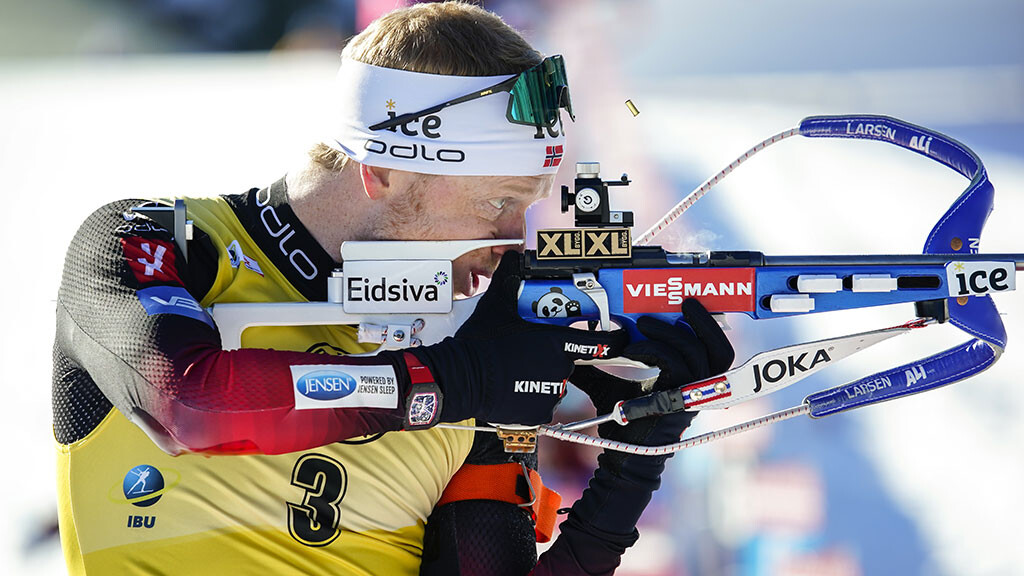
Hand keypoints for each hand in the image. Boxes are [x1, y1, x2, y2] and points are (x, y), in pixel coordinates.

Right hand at [411, 251, 627, 425]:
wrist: (462, 378)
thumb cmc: (481, 343)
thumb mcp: (496, 305)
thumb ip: (509, 278)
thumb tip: (511, 257)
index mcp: (557, 342)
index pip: (600, 342)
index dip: (614, 339)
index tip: (621, 337)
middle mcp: (560, 368)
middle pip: (568, 361)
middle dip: (553, 356)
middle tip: (529, 353)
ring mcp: (551, 392)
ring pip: (555, 383)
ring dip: (542, 377)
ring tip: (516, 372)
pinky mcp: (539, 412)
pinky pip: (543, 403)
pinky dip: (532, 397)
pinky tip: (514, 388)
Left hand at [566, 299, 733, 535]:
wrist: (621, 455)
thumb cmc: (622, 425)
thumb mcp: (609, 388)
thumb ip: (598, 369)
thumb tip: (573, 352)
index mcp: (687, 381)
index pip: (711, 350)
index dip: (702, 327)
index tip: (681, 307)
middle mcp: (695, 388)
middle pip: (721, 351)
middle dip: (706, 322)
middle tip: (686, 303)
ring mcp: (690, 395)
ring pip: (699, 353)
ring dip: (673, 332)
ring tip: (647, 322)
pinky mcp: (679, 400)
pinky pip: (676, 364)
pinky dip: (654, 350)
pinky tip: (632, 348)